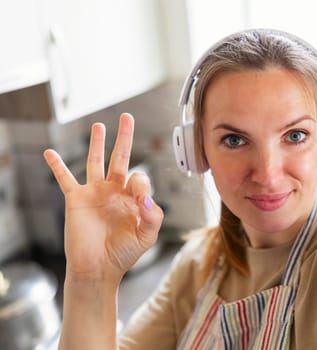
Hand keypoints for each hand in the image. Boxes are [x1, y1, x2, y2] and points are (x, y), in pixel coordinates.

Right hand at [43, 113, 162, 281]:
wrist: (99, 268)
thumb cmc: (124, 253)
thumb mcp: (147, 236)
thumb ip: (154, 216)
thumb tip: (148, 197)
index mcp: (133, 198)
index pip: (140, 177)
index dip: (142, 184)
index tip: (140, 199)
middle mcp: (114, 191)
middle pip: (121, 158)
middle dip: (125, 137)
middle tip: (127, 117)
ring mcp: (95, 193)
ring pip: (96, 161)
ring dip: (97, 143)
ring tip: (100, 125)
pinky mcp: (76, 199)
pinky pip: (65, 178)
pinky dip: (57, 165)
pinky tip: (49, 152)